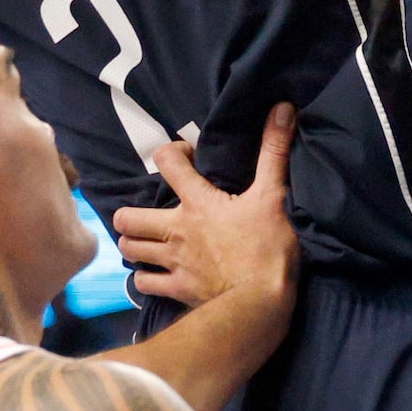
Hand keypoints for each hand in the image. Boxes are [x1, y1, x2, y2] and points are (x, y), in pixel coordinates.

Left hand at [114, 105, 298, 311]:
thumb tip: (282, 109)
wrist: (260, 301)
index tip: (185, 156)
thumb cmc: (267, 247)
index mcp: (197, 203)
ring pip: (130, 249)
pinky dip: (144, 278)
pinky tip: (154, 275)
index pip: (167, 163)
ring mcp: (173, 262)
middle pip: (128, 216)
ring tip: (146, 241)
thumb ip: (274, 152)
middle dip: (131, 212)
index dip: (170, 153)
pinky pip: (144, 284)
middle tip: (148, 212)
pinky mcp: (176, 290)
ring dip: (134, 243)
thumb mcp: (273, 195)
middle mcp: (176, 230)